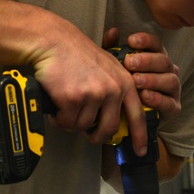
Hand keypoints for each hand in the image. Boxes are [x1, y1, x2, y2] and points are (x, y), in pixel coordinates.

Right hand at [33, 27, 145, 151]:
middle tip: (89, 135)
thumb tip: (113, 116)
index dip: (139, 136)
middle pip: (109, 128)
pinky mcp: (73, 99)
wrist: (53, 42)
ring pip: (83, 126)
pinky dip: (59, 118)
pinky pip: (66, 122)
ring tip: (65, 105)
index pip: (137, 115)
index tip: (140, 151)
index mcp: (124, 82)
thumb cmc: (76, 52)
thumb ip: (115, 87)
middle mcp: (112, 90)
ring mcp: (93, 95)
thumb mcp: (107, 64)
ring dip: (72, 121)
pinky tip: (56, 105)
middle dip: (97, 136)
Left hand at [114, 30, 181, 121]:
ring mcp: (173, 90)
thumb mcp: (115, 68)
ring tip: (136, 81)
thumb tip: (113, 31)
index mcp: (157, 58)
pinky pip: (170, 103)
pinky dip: (158, 99)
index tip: (131, 41)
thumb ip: (114, 49)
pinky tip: (145, 96)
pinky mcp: (174, 108)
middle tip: (130, 63)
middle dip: (147, 61)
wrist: (130, 118)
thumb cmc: (124, 88)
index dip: (146, 41)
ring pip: (170, 80)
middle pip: (164, 61)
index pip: (156, 44)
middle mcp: (169, 71)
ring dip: (152, 79)